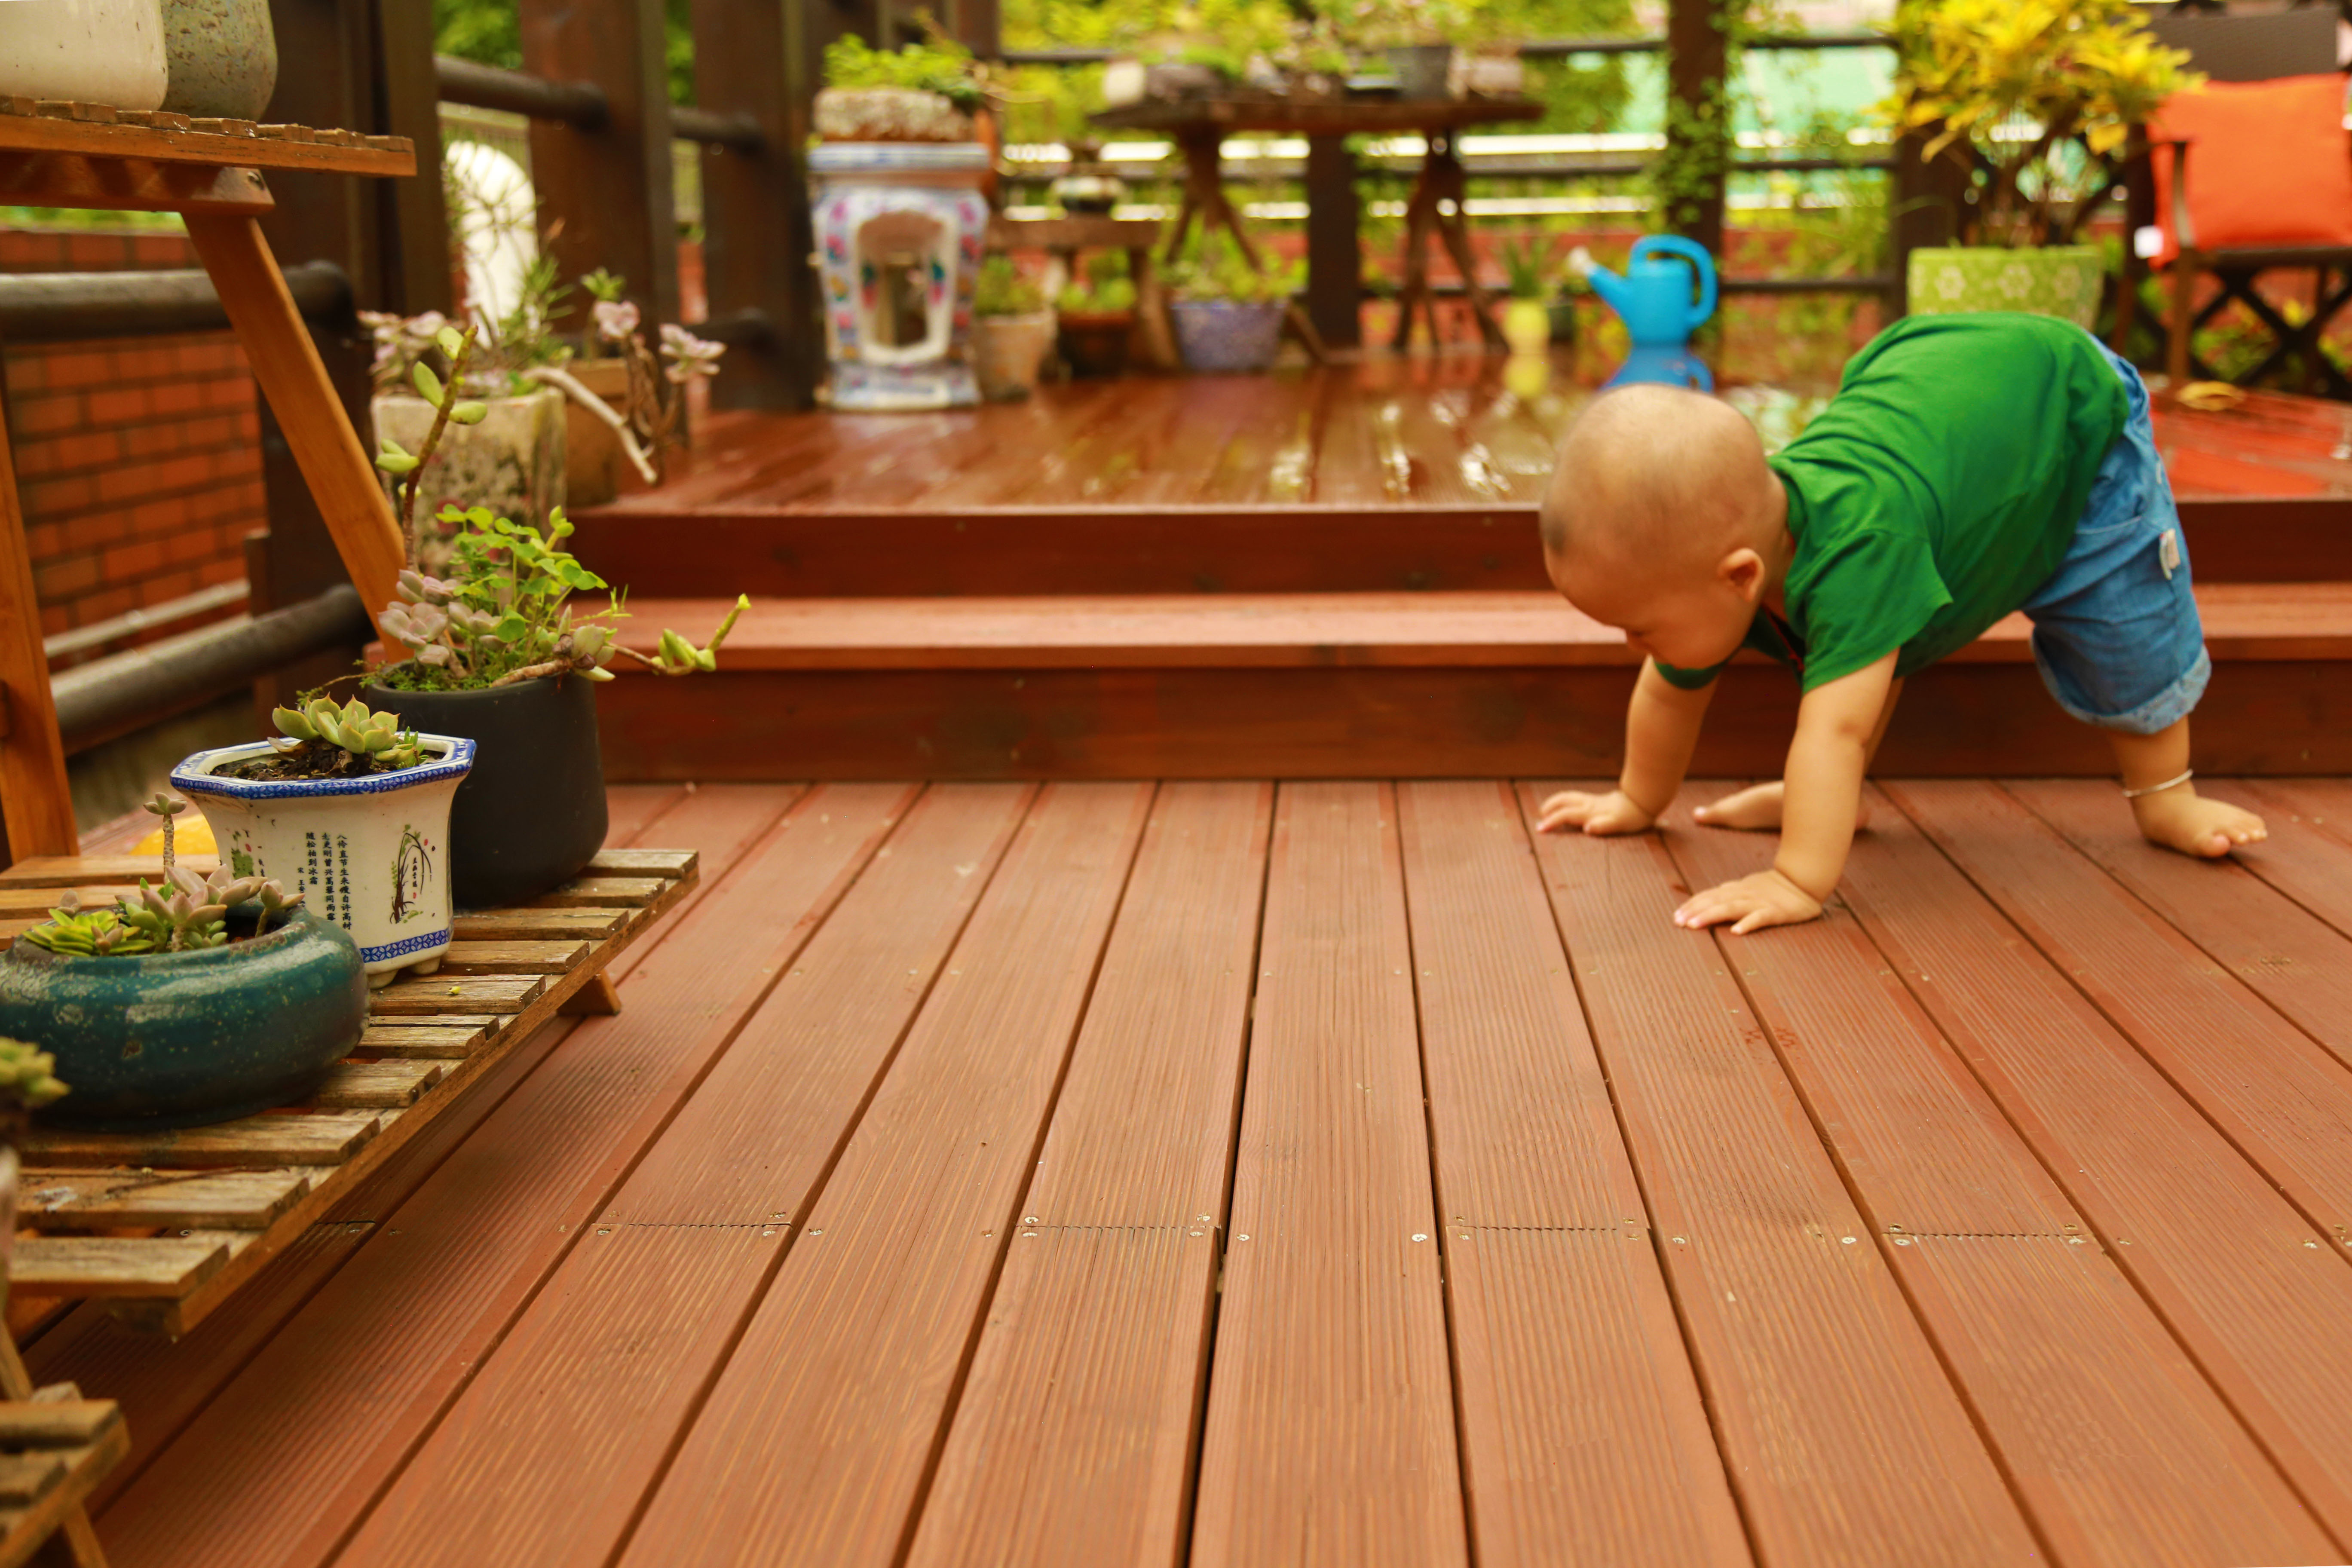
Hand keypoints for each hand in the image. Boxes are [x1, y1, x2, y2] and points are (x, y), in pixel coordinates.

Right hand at [1537, 788, 1656, 835]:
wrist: (1642, 803)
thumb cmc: (1631, 818)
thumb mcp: (1619, 825)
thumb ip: (1603, 826)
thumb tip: (1587, 828)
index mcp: (1589, 812)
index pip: (1565, 815)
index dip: (1551, 821)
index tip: (1540, 830)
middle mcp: (1587, 804)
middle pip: (1562, 801)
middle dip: (1548, 808)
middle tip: (1540, 819)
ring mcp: (1591, 801)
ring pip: (1567, 797)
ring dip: (1554, 802)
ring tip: (1546, 810)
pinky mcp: (1595, 800)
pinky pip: (1574, 799)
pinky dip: (1564, 802)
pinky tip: (1566, 808)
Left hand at [1674, 868, 1822, 933]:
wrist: (1804, 879)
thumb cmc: (1776, 885)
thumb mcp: (1750, 885)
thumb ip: (1732, 891)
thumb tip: (1715, 893)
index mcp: (1737, 889)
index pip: (1710, 896)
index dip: (1692, 905)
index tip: (1675, 916)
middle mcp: (1744, 894)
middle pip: (1715, 901)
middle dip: (1694, 911)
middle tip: (1677, 922)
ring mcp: (1759, 902)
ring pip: (1731, 908)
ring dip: (1711, 915)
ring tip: (1694, 925)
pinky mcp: (1776, 911)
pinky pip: (1760, 917)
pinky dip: (1748, 923)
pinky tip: (1736, 932)